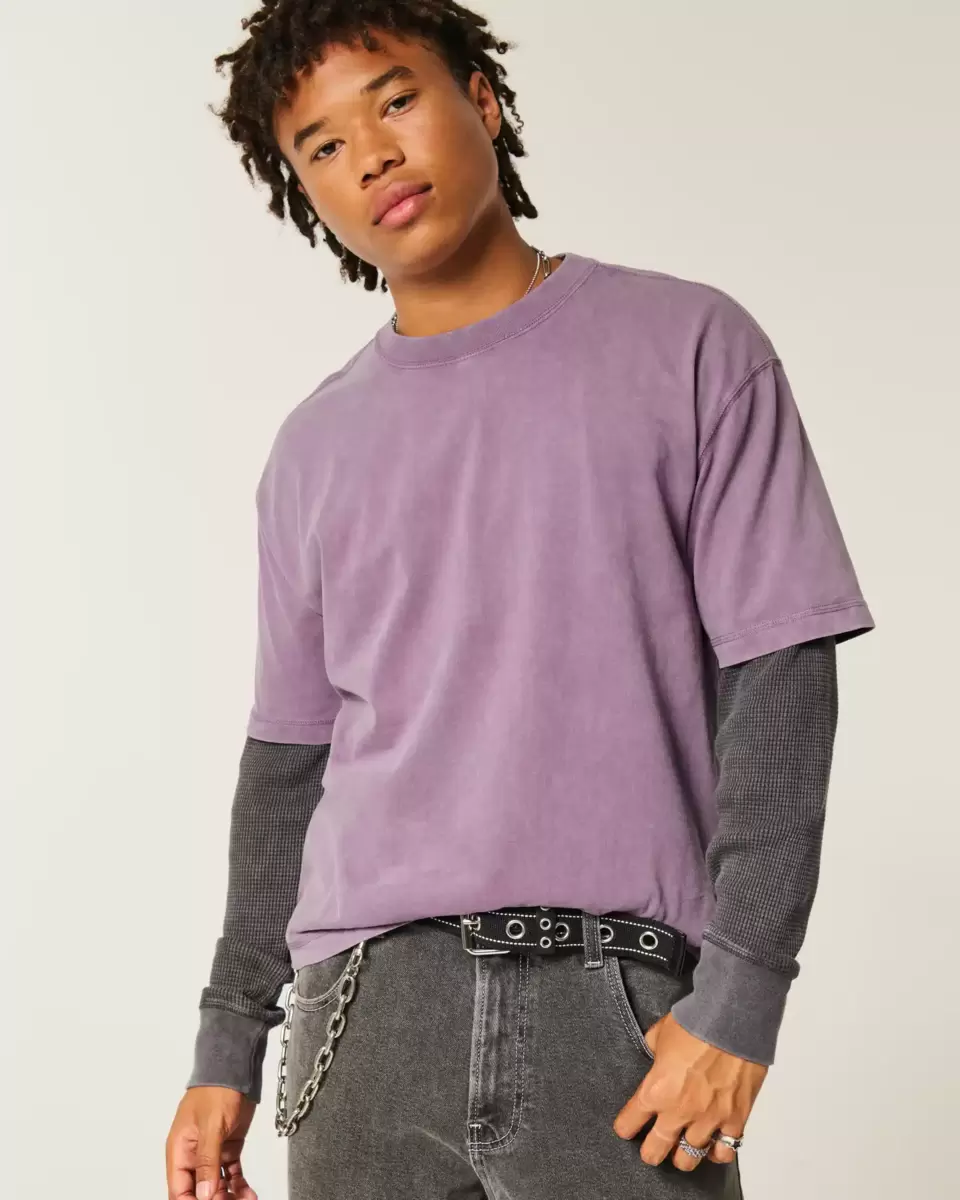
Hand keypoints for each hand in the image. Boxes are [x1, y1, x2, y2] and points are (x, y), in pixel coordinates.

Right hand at [166, 1086, 258, 1198]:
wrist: (235, 1069)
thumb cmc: (216, 1090)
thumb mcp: (210, 1126)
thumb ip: (207, 1160)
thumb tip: (204, 1194)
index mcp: (180, 1151)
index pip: (179, 1190)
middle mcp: (193, 1155)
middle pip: (199, 1191)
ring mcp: (211, 1152)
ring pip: (216, 1186)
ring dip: (229, 1196)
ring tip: (245, 1199)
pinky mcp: (228, 1148)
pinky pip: (231, 1174)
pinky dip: (239, 1185)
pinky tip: (248, 1192)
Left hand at [611, 1011, 766, 1170]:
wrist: (731, 1020)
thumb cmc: (695, 1023)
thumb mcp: (660, 1034)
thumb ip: (653, 1051)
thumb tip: (655, 1054)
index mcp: (655, 1090)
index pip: (630, 1123)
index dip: (626, 1127)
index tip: (626, 1128)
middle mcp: (679, 1111)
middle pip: (656, 1150)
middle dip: (650, 1152)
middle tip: (651, 1150)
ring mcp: (708, 1119)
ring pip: (689, 1158)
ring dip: (683, 1154)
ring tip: (682, 1150)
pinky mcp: (735, 1119)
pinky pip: (724, 1151)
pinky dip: (717, 1151)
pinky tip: (713, 1146)